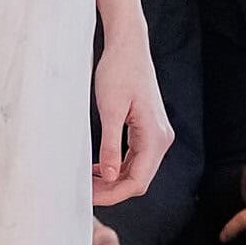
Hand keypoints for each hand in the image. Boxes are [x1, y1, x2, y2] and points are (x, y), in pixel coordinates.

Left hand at [93, 33, 172, 206]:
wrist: (128, 46)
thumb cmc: (118, 71)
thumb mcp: (110, 110)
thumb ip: (111, 146)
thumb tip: (110, 178)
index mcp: (155, 136)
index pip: (137, 181)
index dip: (113, 195)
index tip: (88, 198)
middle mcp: (162, 139)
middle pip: (139, 180)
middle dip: (112, 191)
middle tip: (83, 192)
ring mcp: (157, 135)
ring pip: (137, 171)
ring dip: (114, 180)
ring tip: (87, 182)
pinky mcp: (149, 130)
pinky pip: (135, 158)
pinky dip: (118, 167)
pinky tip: (98, 168)